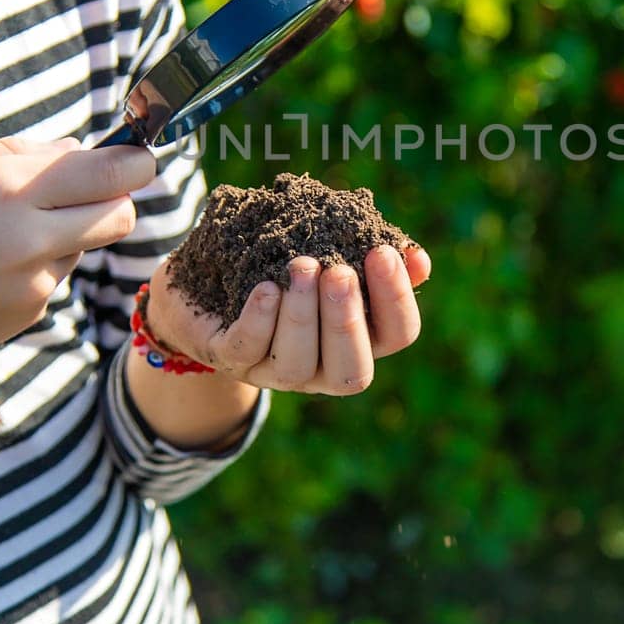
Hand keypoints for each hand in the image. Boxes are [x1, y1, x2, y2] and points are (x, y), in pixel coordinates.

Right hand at [0, 136, 156, 391]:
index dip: (135, 160)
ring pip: (87, 240)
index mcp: (7, 189)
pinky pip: (56, 271)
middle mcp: (31, 235)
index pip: (112, 171)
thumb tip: (77, 148)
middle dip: (117, 196)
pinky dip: (40, 261)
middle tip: (88, 186)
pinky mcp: (33, 310)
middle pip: (122, 212)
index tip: (134, 153)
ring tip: (7, 229)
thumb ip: (17, 155)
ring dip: (71, 227)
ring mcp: (37, 280)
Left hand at [144, 244, 430, 394]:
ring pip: (297, 365)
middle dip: (347, 321)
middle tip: (340, 271)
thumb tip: (417, 257)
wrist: (207, 285)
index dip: (397, 299)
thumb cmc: (282, 266)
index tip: (383, 252)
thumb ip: (370, 258)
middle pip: (352, 370)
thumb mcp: (329, 257)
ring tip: (301, 266)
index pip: (398, 335)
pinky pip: (246, 350)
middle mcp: (321, 368)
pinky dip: (259, 320)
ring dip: (302, 315)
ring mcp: (274, 371)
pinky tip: (265, 287)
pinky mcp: (229, 360)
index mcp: (359, 339)